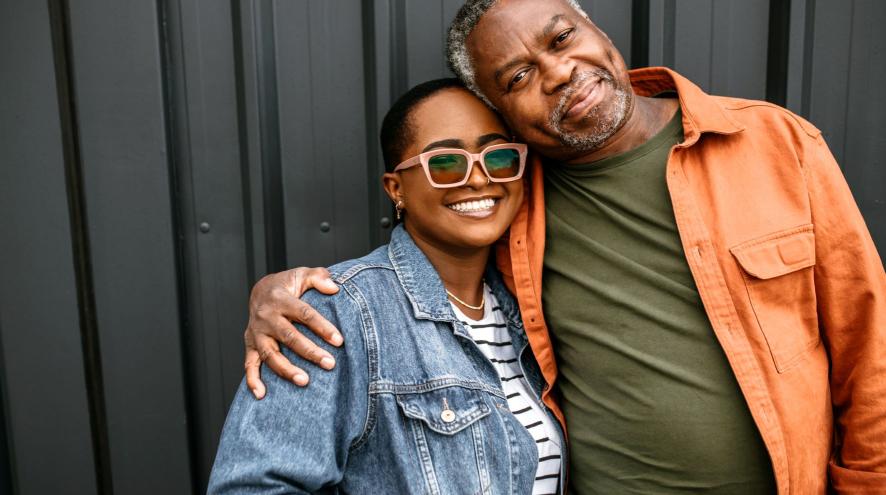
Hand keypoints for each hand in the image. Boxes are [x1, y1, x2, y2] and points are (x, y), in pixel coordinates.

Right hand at [243, 267, 341, 398]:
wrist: (261, 290)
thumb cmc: (287, 285)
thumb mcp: (302, 274)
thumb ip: (318, 277)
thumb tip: (334, 287)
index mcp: (281, 299)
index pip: (304, 314)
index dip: (322, 327)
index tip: (339, 340)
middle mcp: (266, 317)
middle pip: (289, 337)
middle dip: (310, 352)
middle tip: (330, 363)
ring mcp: (257, 332)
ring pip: (270, 354)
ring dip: (286, 369)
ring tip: (304, 381)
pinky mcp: (250, 344)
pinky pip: (249, 365)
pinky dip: (252, 380)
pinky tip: (262, 395)